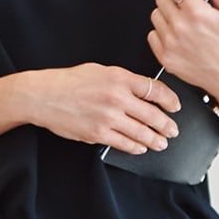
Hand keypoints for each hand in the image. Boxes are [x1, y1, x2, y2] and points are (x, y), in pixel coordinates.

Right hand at [22, 64, 181, 155]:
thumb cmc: (67, 82)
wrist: (42, 96)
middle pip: (153, 114)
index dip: (170, 100)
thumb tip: (143, 92)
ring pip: (141, 132)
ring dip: (155, 140)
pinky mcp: (98, 133)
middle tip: (173, 130)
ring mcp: (108, 117)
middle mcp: (117, 97)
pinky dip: (136, 147)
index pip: (155, 89)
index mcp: (119, 78)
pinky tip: (141, 147)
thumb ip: (122, 80)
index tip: (175, 106)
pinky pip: (124, 143)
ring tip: (162, 142)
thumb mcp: (99, 71)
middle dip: (167, 125)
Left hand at [148, 0, 218, 111]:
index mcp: (197, 12)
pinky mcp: (164, 57)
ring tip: (184, 25)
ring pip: (155, 15)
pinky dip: (161, 35)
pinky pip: (152, 35)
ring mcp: (170, 43)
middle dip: (172, 0)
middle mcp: (181, 27)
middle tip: (186, 10)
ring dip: (166, 17)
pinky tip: (178, 39)